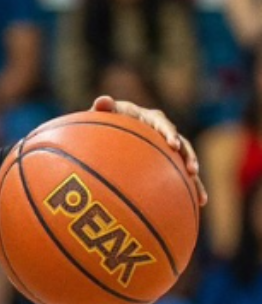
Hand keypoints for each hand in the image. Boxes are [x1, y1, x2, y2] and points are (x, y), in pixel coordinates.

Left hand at [90, 96, 205, 204]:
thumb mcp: (103, 113)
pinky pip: (182, 175)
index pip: (162, 123)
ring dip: (195, 178)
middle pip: (182, 143)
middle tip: (192, 170)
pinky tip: (200, 203)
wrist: (109, 130)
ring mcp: (167, 148)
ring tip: (200, 195)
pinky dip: (191, 188)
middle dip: (188, 157)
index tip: (172, 145)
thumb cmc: (106, 119)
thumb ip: (104, 107)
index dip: (169, 133)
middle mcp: (164, 132)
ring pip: (186, 162)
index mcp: (150, 118)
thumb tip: (102, 100)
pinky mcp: (168, 161)